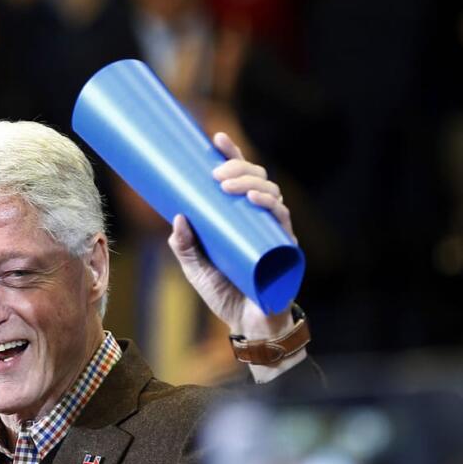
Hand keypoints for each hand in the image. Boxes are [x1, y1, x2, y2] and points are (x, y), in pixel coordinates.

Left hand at [167, 132, 295, 341]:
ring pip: (271, 194)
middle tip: (215, 174)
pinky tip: (257, 200)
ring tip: (228, 185)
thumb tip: (177, 216)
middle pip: (257, 179)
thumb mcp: (196, 269)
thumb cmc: (225, 293)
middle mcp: (260, 220)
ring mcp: (275, 232)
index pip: (239, 179)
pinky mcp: (285, 248)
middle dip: (238, 169)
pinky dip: (270, 206)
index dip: (232, 156)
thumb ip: (185, 246)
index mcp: (239, 218)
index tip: (216, 138)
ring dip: (250, 183)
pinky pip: (281, 221)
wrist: (248, 325)